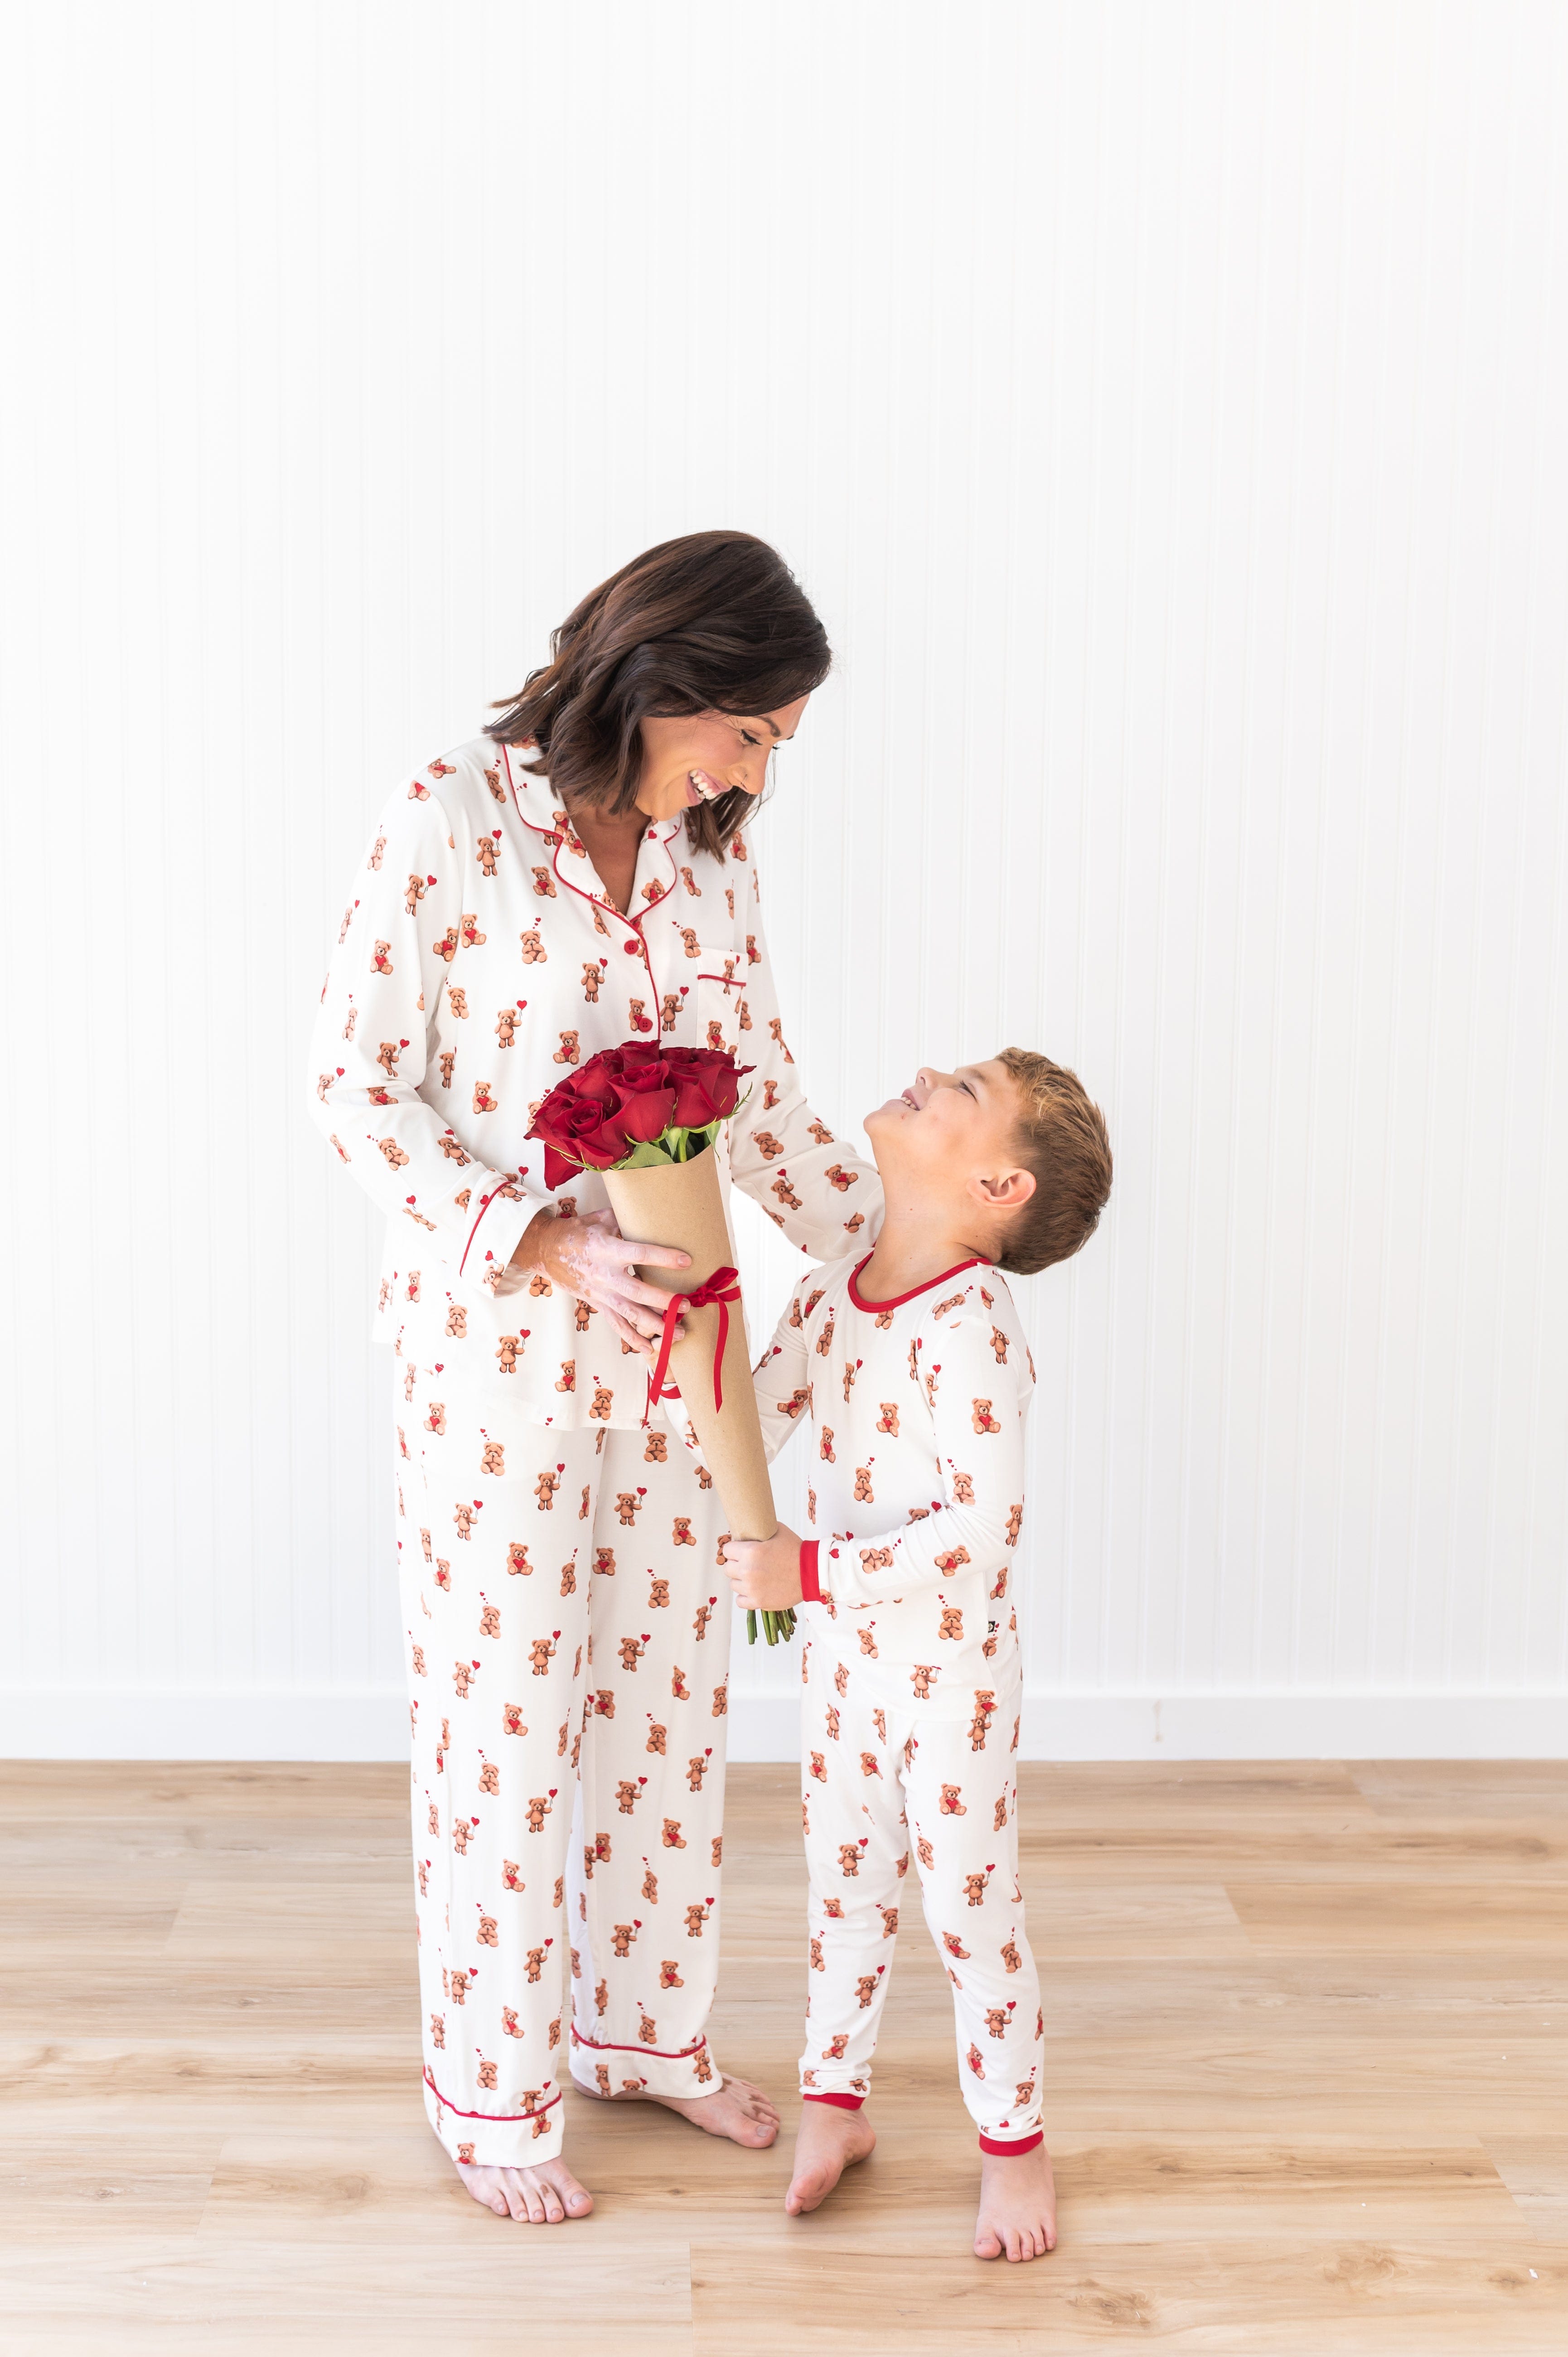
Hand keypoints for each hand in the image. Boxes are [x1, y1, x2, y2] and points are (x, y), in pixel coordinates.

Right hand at [512, 1207, 689, 1359]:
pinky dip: (632, 1339)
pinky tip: (650, 1349)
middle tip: (686, 1305)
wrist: (546, 1251)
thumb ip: (626, 1221)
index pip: (640, 1254)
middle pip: (638, 1292)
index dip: (663, 1258)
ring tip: (678, 1333)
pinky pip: (616, 1325)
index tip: (686, 1261)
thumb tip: (653, 1219)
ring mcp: (601, 1293)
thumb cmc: (577, 1232)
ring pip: (630, 1314)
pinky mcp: (597, 1305)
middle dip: (664, 1301)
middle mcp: (605, 1275)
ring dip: (655, 1325)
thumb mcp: (601, 1218)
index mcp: (607, 1249)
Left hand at [721, 1524, 803, 1611]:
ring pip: (733, 1585)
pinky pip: (740, 1601)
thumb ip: (760, 1529)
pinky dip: (746, 1596)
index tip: (739, 1551)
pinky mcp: (758, 1602)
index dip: (733, 1550)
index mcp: (750, 1552)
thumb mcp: (778, 1531)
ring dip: (741, 1581)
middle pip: (728, 1568)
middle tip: (748, 1564)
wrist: (812, 1572)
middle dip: (736, 1565)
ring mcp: (752, 1588)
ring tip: (754, 1577)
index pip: (727, 1550)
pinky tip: (754, 1590)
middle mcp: (748, 1570)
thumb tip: (750, 1526)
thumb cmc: (796, 1551)